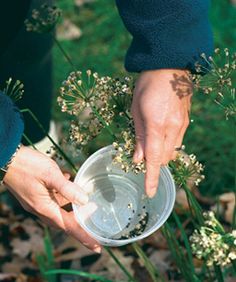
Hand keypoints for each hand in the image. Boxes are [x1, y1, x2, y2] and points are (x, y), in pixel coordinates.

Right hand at [4, 146, 100, 252]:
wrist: (6, 158)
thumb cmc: (26, 165)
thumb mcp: (50, 174)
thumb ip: (67, 188)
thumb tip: (84, 200)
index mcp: (44, 207)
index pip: (68, 226)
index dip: (84, 236)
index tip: (97, 247)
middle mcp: (40, 208)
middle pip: (64, 221)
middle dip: (80, 223)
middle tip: (94, 223)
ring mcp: (37, 202)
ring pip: (59, 209)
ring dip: (72, 206)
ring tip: (86, 199)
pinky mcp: (35, 194)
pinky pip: (53, 199)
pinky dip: (63, 194)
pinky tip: (69, 181)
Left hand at [131, 69, 191, 197]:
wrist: (169, 65)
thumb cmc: (146, 85)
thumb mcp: (135, 109)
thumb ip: (139, 136)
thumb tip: (138, 159)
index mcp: (157, 125)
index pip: (154, 159)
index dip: (151, 177)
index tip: (149, 192)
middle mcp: (173, 128)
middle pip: (165, 158)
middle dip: (154, 163)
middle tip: (142, 156)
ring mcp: (182, 125)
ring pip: (173, 151)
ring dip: (161, 154)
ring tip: (151, 143)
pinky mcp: (186, 121)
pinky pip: (177, 141)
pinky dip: (168, 145)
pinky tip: (160, 134)